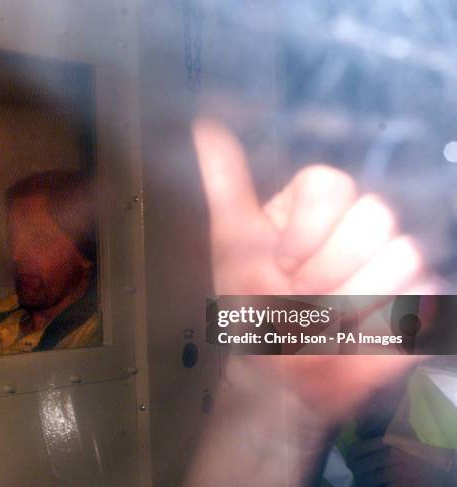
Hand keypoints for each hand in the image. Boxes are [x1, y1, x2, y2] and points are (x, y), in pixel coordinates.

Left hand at [193, 117, 427, 422]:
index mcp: (317, 204)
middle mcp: (360, 222)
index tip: (280, 263)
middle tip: (303, 296)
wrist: (278, 370)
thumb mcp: (232, 240)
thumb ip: (226, 181)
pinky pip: (425, 293)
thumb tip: (205, 121)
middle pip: (375, 215)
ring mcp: (394, 258)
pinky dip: (384, 323)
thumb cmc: (253, 302)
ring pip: (403, 255)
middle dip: (327, 271)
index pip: (332, 184)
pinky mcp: (420, 297)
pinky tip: (356, 335)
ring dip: (352, 301)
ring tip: (328, 319)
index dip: (306, 232)